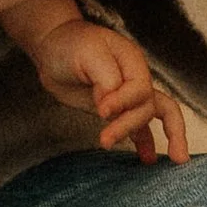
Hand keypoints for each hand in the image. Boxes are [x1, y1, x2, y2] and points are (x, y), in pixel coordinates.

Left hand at [24, 5, 188, 164]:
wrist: (53, 48)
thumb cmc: (69, 44)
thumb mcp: (87, 53)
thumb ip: (105, 79)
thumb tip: (111, 107)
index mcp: (132, 60)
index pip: (140, 88)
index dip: (124, 102)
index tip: (101, 111)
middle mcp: (136, 78)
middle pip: (147, 106)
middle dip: (128, 126)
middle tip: (106, 141)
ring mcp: (128, 95)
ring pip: (152, 116)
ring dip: (154, 138)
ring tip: (150, 161)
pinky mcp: (118, 109)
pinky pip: (140, 126)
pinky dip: (145, 143)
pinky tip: (147, 159)